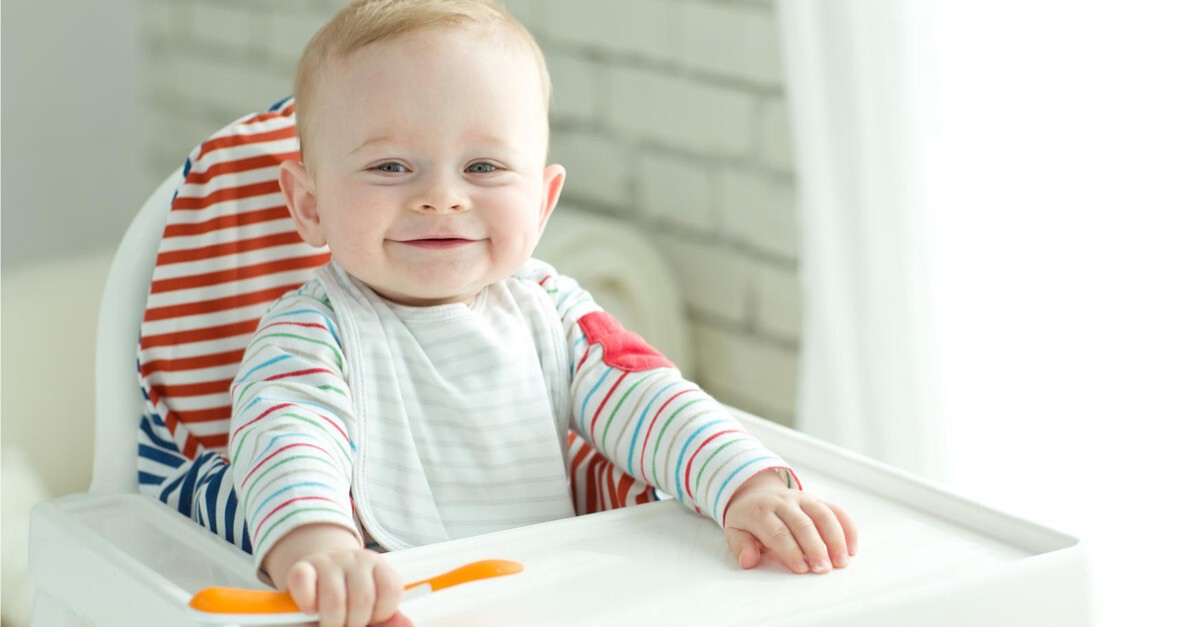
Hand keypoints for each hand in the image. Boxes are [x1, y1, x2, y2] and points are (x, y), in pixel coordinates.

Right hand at [264, 525, 411, 626]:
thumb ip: (388, 618)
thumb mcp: (372, 606)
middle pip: (363, 598)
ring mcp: (328, 561)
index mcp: (379, 566)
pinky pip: (304, 583)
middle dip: (355, 622)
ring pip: (334, 598)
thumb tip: (408, 624)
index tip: (372, 619)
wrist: (317, 577)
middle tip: (348, 624)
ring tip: (331, 623)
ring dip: (332, 620)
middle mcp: (356, 559)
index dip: (381, 612)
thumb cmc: (348, 598)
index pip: (391, 589)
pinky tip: (310, 610)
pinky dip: (307, 602)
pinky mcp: (302, 567)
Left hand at [722, 470, 857, 574]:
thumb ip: (741, 546)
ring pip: (823, 515)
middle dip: (815, 547)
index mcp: (761, 511)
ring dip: (835, 539)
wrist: (756, 490)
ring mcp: (802, 499)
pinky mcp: (817, 500)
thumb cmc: (748, 518)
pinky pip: (835, 510)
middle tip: (823, 569)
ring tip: (842, 562)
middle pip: (803, 524)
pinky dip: (847, 527)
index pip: (778, 531)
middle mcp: (784, 502)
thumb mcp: (735, 530)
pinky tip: (852, 548)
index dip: (791, 550)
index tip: (802, 569)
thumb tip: (748, 560)